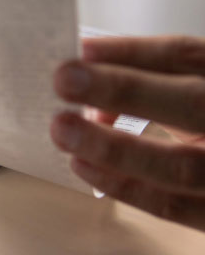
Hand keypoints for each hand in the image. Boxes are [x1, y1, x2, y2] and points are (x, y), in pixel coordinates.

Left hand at [50, 35, 204, 230]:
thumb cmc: (199, 121)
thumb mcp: (190, 90)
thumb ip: (149, 83)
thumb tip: (86, 80)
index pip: (188, 55)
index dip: (135, 51)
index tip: (82, 49)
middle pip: (192, 103)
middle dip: (123, 90)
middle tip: (64, 80)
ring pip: (181, 165)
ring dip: (113, 147)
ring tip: (63, 130)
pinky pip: (173, 205)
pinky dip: (123, 185)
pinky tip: (83, 165)